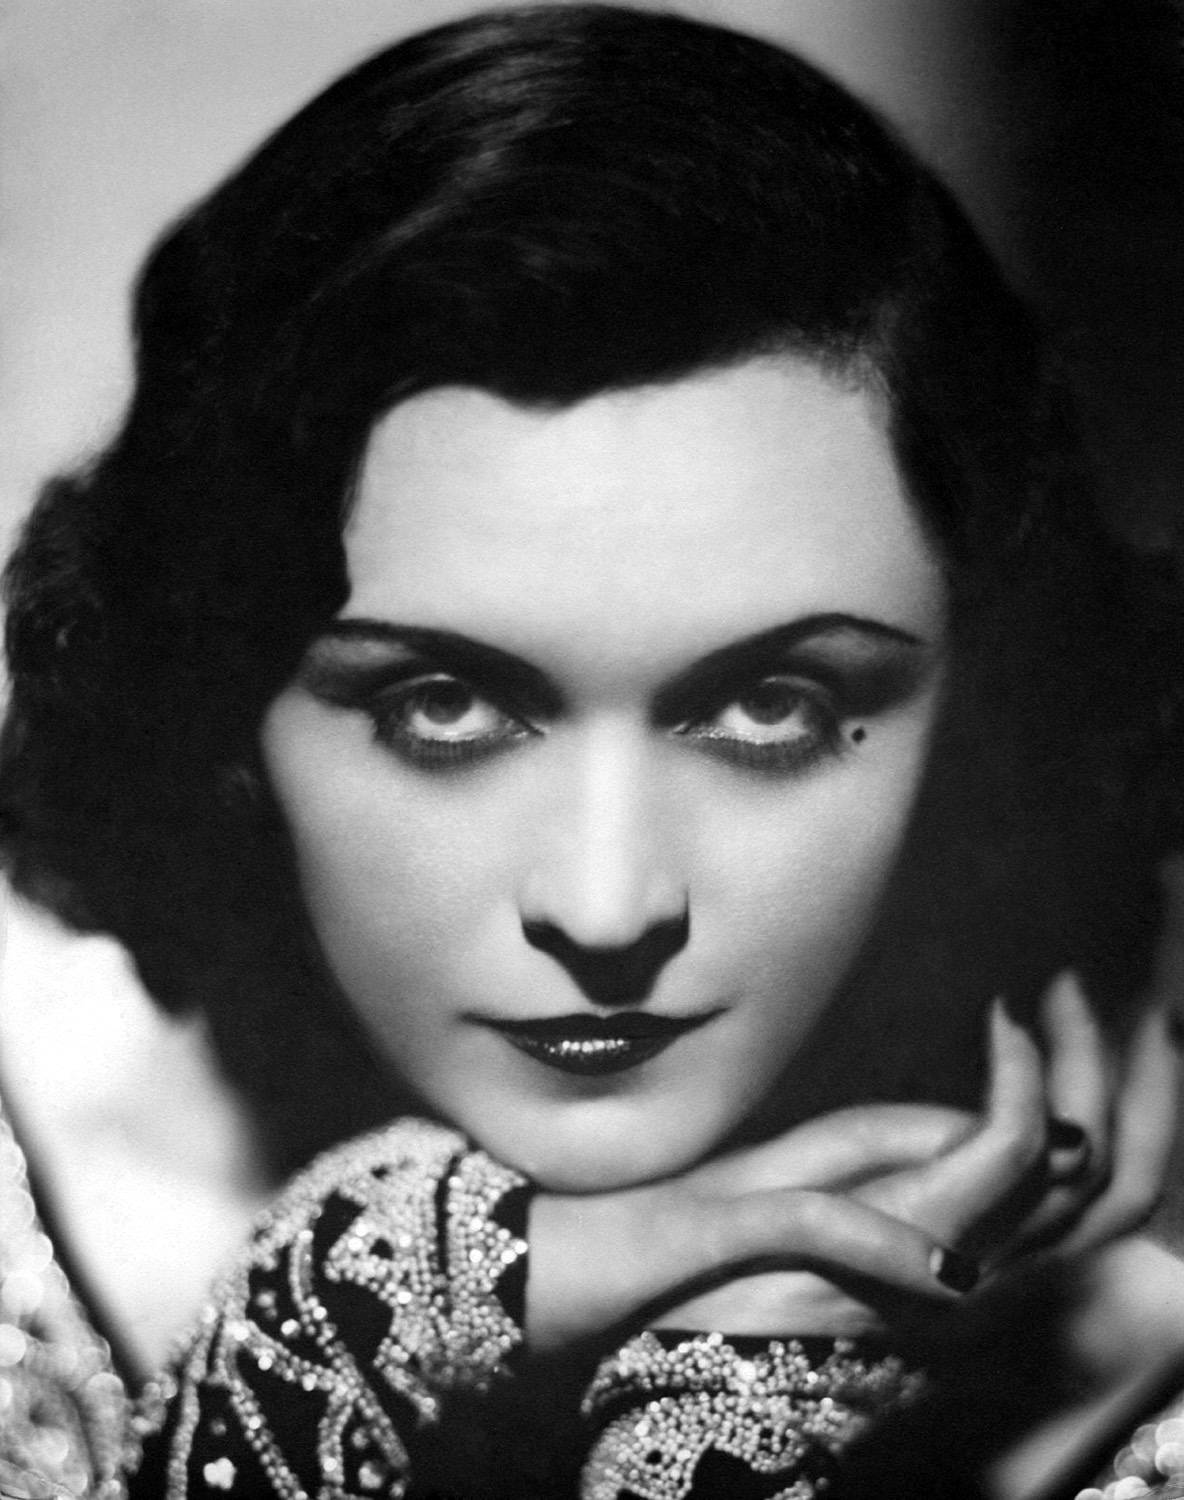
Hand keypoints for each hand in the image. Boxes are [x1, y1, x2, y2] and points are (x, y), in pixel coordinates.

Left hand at [526, 879, 1183, 1349]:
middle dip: (1119, 1081)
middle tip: (1086, 993)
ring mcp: (940, 1244)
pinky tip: (1004, 1026)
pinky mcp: (900, 1222)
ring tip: (1059, 996)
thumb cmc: (700, 1216)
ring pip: (1071, 1169)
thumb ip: (895, 1153)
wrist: (622, 1269)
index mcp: (940, 1241)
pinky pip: (1000, 1157)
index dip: (1091, 1100)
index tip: (1071, 1011)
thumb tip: (964, 1114)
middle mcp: (961, 1253)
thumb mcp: (814, 1170)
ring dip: (1084, 1070)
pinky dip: (1018, 1085)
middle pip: (1097, 1181)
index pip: (1063, 1182)